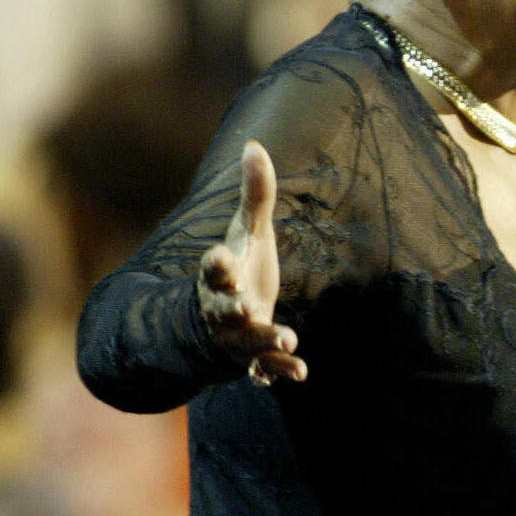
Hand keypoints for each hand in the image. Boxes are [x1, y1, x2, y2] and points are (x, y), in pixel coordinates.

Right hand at [198, 139, 305, 386]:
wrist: (223, 319)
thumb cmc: (240, 268)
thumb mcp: (249, 231)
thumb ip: (255, 194)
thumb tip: (254, 144)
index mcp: (222, 275)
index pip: (213, 267)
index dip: (216, 263)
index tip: (219, 256)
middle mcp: (225, 307)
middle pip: (225, 307)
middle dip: (234, 306)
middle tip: (247, 304)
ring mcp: (239, 335)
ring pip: (249, 341)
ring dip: (268, 339)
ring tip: (289, 338)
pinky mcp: (255, 357)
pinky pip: (266, 367)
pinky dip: (281, 370)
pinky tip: (302, 371)